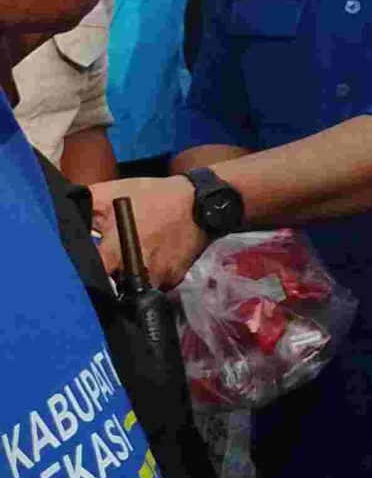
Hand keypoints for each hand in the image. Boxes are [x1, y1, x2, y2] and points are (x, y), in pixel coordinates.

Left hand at [90, 175, 212, 288]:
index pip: (91, 277)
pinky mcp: (175, 279)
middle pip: (113, 283)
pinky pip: (156, 283)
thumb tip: (63, 215)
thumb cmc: (154, 196)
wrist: (202, 202)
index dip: (85, 273)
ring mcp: (158, 278)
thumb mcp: (112, 192)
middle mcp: (136, 273)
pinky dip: (152, 274)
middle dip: (110, 272)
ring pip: (135, 285)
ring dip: (132, 275)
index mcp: (116, 254)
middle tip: (113, 255)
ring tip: (135, 256)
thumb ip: (83, 204)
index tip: (86, 265)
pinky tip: (155, 257)